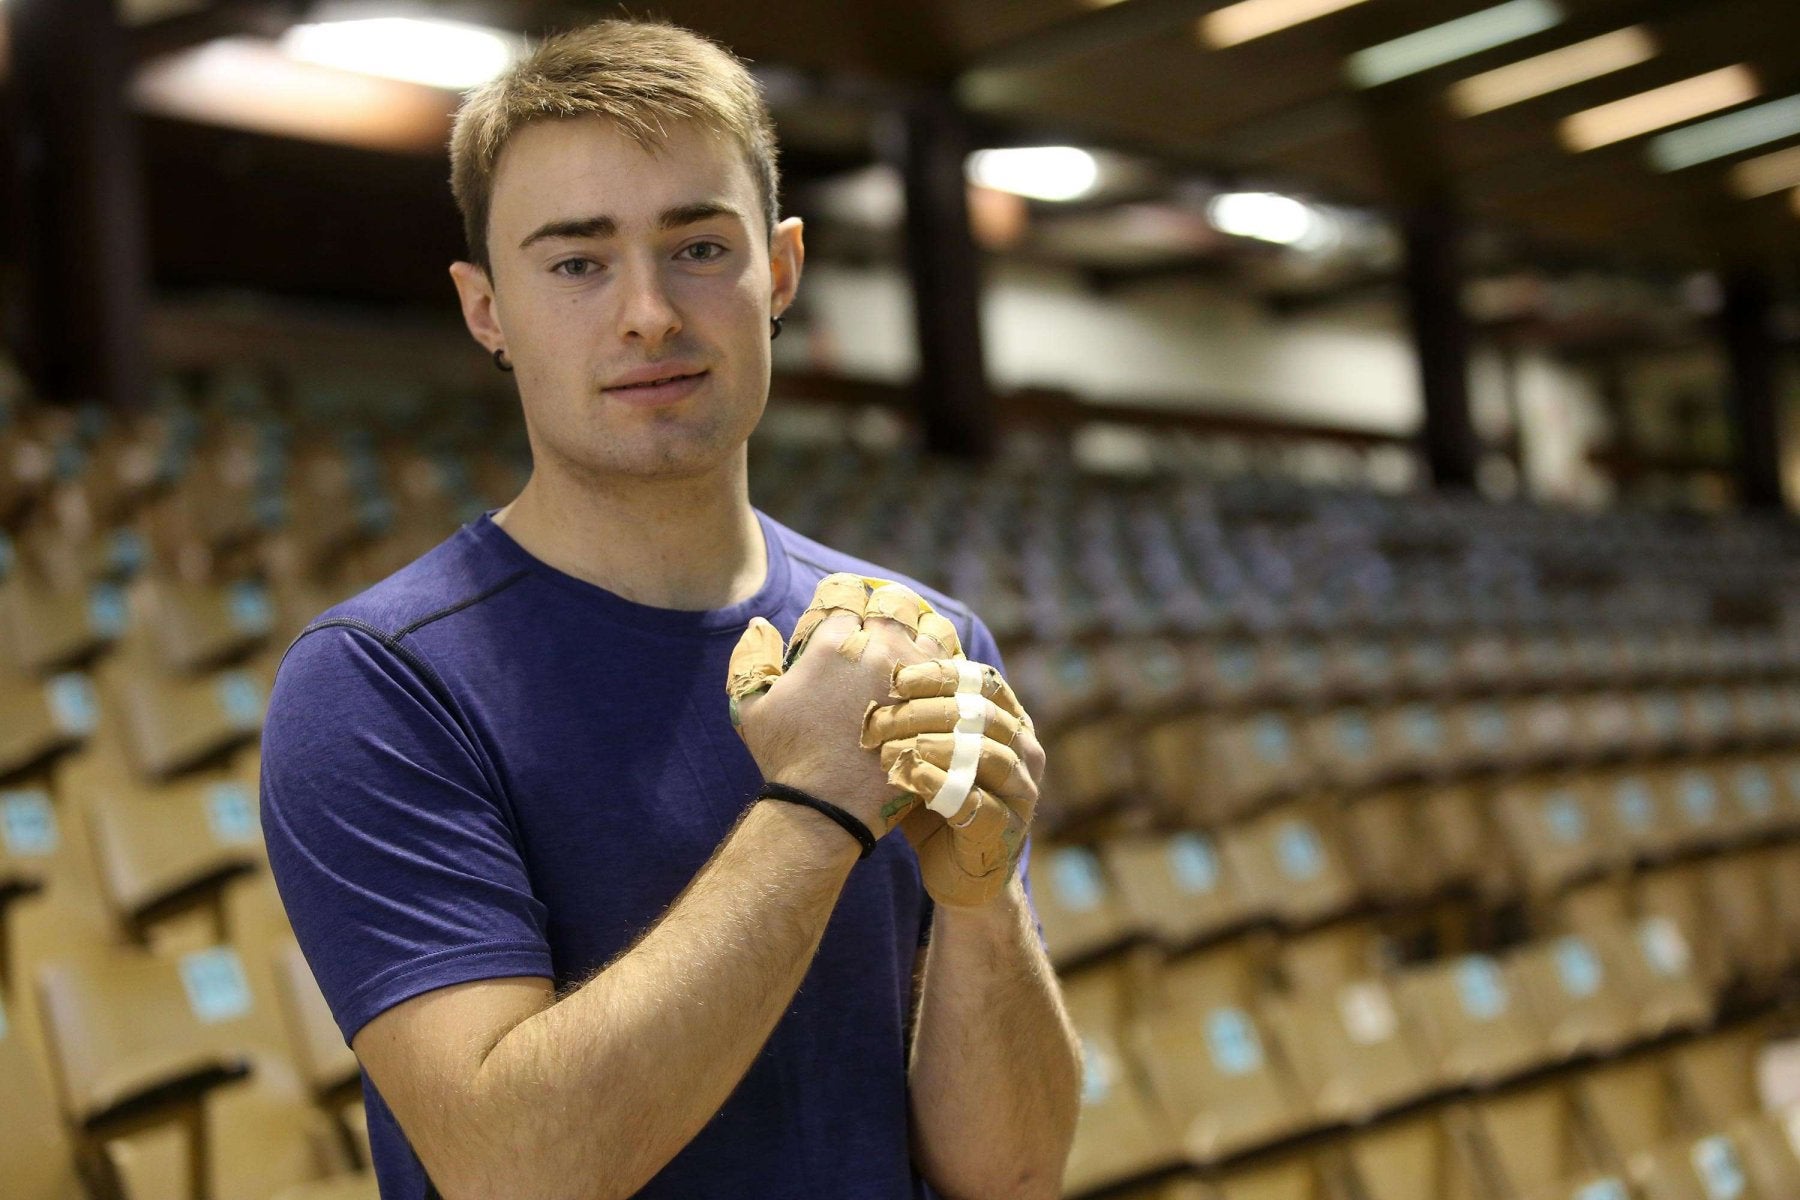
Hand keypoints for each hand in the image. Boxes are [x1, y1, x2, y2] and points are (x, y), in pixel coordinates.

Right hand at [726, 574, 938, 838]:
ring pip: (931, 629)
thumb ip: (751, 657)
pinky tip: (935, 679)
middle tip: (883, 624)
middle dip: (885, 609)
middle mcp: (879, 648)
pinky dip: (944, 667)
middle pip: (894, 604)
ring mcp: (915, 675)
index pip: (847, 597)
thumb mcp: (751, 706)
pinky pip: (953, 669)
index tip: (844, 617)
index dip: (842, 603)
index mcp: (834, 642)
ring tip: (914, 645)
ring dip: (921, 632)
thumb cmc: (786, 759)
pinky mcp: (940, 704)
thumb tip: (759, 621)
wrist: (827, 809)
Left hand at [861, 649, 1045, 908]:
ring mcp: (1021, 794)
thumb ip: (917, 716)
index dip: (942, 675)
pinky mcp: (1006, 833)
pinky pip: (980, 805)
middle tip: (879, 721)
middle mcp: (1025, 753)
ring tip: (891, 749)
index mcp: (1011, 722)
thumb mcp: (929, 750)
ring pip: (987, 756)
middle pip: (982, 715)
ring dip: (934, 747)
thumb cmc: (938, 800)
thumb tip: (873, 668)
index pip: (984, 682)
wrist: (958, 871)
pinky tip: (914, 779)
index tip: (897, 678)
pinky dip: (945, 788)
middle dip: (925, 712)